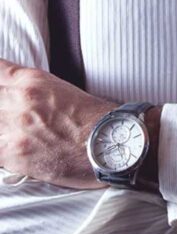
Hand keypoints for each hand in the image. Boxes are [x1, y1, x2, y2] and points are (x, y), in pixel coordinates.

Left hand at [0, 58, 117, 188]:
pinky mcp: (12, 153)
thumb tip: (15, 95)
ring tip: (10, 132)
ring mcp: (12, 126)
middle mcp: (18, 100)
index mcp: (30, 81)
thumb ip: (32, 90)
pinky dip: (0, 148)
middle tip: (9, 116)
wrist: (108, 144)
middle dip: (0, 102)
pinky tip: (9, 150)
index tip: (2, 88)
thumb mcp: (60, 90)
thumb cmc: (92, 120)